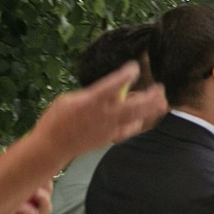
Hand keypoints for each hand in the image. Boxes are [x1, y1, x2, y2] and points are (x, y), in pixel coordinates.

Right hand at [37, 61, 168, 159]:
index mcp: (91, 101)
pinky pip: (130, 129)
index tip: (135, 67)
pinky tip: (142, 116)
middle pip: (136, 105)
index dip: (127, 74)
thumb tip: (110, 89)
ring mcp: (109, 128)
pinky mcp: (110, 138)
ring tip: (160, 99)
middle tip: (160, 87)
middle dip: (151, 95)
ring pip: (138, 118)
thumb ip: (92, 93)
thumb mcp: (69, 99)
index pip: (114, 84)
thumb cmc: (56, 119)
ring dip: (151, 108)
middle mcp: (104, 115)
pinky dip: (139, 121)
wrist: (53, 146)